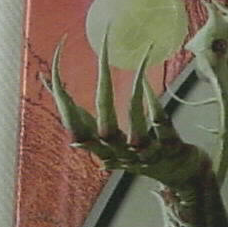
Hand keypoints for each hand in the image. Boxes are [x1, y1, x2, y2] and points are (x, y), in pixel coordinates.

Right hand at [45, 33, 205, 188]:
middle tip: (103, 51)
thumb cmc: (138, 150)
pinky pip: (162, 126)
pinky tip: (148, 83)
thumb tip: (47, 84)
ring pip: (135, 130)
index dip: (62, 100)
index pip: (76, 126)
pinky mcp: (171, 149)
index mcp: (102, 150)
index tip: (51, 70)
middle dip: (103, 88)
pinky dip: (153, 104)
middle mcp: (122, 155)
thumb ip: (82, 118)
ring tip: (136, 63)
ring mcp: (147, 154)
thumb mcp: (107, 138)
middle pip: (105, 128)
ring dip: (134, 95)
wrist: (180, 174)